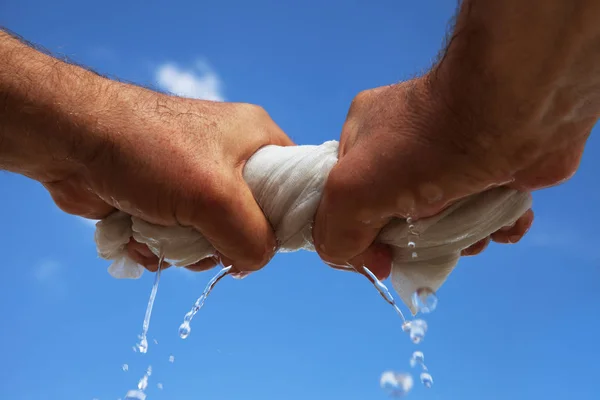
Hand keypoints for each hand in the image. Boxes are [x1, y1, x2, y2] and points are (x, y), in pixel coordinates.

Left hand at [46, 95, 292, 272]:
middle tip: (201, 235)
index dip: (284, 221)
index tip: (259, 240)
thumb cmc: (149, 151)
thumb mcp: (216, 197)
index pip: (294, 187)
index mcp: (257, 139)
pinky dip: (159, 246)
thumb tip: (255, 262)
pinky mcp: (165, 199)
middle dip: (222, 242)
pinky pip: (179, 239)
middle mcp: (231, 158)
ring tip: (159, 231)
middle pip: (252, 222)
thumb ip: (252, 237)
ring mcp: (196, 180)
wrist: (71, 140)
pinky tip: (138, 233)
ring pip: (212, 238)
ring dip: (184, 249)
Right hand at [313, 77, 588, 278]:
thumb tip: (375, 264)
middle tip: (431, 246)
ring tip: (473, 236)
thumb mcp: (351, 193)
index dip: (360, 233)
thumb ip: (336, 234)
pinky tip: (501, 226)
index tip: (383, 256)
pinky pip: (488, 207)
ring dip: (461, 238)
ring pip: (447, 215)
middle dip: (416, 242)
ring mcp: (454, 151)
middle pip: (399, 212)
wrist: (512, 112)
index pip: (349, 197)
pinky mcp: (497, 163)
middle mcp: (407, 140)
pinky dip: (496, 226)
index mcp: (364, 135)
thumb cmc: (421, 149)